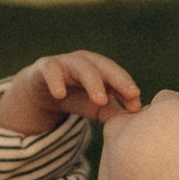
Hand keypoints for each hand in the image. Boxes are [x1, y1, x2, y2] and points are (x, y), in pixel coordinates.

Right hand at [0, 50, 142, 133]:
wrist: (40, 92)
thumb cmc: (75, 97)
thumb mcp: (95, 107)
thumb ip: (113, 111)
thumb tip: (137, 117)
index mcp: (101, 69)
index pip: (118, 76)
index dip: (129, 88)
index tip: (138, 105)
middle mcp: (86, 62)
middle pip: (105, 68)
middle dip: (119, 80)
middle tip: (131, 95)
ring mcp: (65, 62)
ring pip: (82, 68)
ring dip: (93, 82)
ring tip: (100, 100)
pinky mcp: (45, 67)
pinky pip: (51, 71)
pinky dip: (55, 81)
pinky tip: (60, 94)